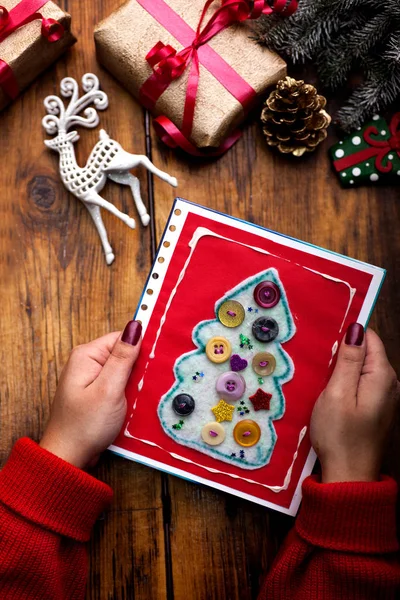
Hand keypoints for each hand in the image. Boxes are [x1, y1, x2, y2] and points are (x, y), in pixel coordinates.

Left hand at [40, 320, 141, 468]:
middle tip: (144, 386)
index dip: (140, 348)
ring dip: (135, 383)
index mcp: (87, 355)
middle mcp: (88, 363)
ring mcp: (92, 379)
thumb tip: (136, 325)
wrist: (69, 458)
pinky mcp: (97, 393)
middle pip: (125, 353)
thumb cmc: (85, 425)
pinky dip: (129, 393)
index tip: (154, 362)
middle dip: (138, 368)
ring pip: (125, 371)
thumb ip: (123, 357)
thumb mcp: (109, 389)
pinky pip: (120, 385)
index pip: (122, 337)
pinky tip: (134, 404)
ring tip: (138, 397)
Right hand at [311, 324, 398, 482]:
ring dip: (342, 369)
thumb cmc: (340, 436)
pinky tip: (331, 394)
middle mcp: (389, 384)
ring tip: (322, 380)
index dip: (347, 335)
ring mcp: (385, 397)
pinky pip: (361, 384)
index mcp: (382, 376)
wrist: (348, 476)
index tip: (326, 343)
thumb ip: (348, 360)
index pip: (369, 338)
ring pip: (361, 369)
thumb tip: (356, 328)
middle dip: (343, 353)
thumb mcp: (337, 393)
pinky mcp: (376, 408)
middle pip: (366, 353)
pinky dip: (345, 383)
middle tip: (320, 366)